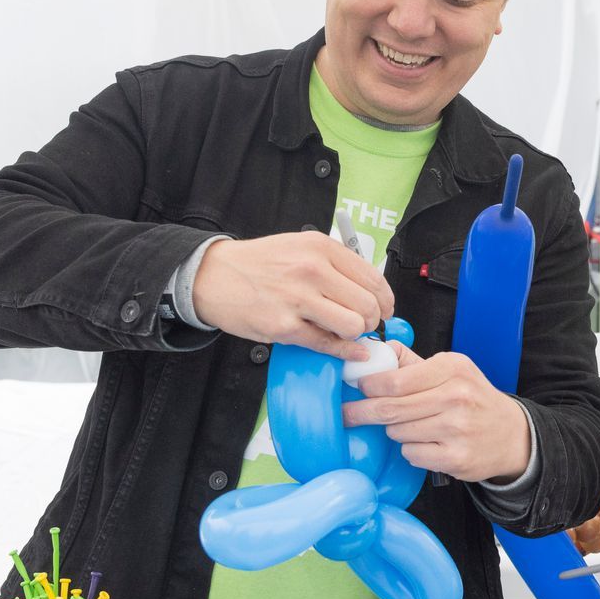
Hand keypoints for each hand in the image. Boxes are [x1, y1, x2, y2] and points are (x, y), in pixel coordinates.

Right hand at [191, 232, 393, 360]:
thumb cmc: (259, 263)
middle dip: (373, 320)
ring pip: (353, 326)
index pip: (372, 278)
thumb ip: (335, 265)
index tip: (384, 309)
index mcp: (320, 248)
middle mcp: (312, 270)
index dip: (385, 300)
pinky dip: (343, 351)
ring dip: (356, 335)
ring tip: (346, 332)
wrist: (214, 276)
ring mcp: (298, 299)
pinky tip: (347, 349)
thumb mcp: (300, 247)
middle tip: (365, 324)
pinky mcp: (284, 326)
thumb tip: (369, 290)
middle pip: (368, 305)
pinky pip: (327, 344)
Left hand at [343, 343, 531, 481]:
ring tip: (417, 426)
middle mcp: (457, 396)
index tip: (359, 388)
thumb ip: (412, 362)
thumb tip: (376, 353)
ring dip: (396, 431)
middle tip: (346, 414)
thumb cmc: (473, 399)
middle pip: (390, 408)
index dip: (370, 386)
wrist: (510, 435)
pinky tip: (429, 443)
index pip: (395, 379)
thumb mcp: (451, 370)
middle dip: (362, 412)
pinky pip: (411, 454)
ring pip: (398, 432)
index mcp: (452, 368)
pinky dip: (412, 450)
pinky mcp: (456, 458)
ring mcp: (458, 429)